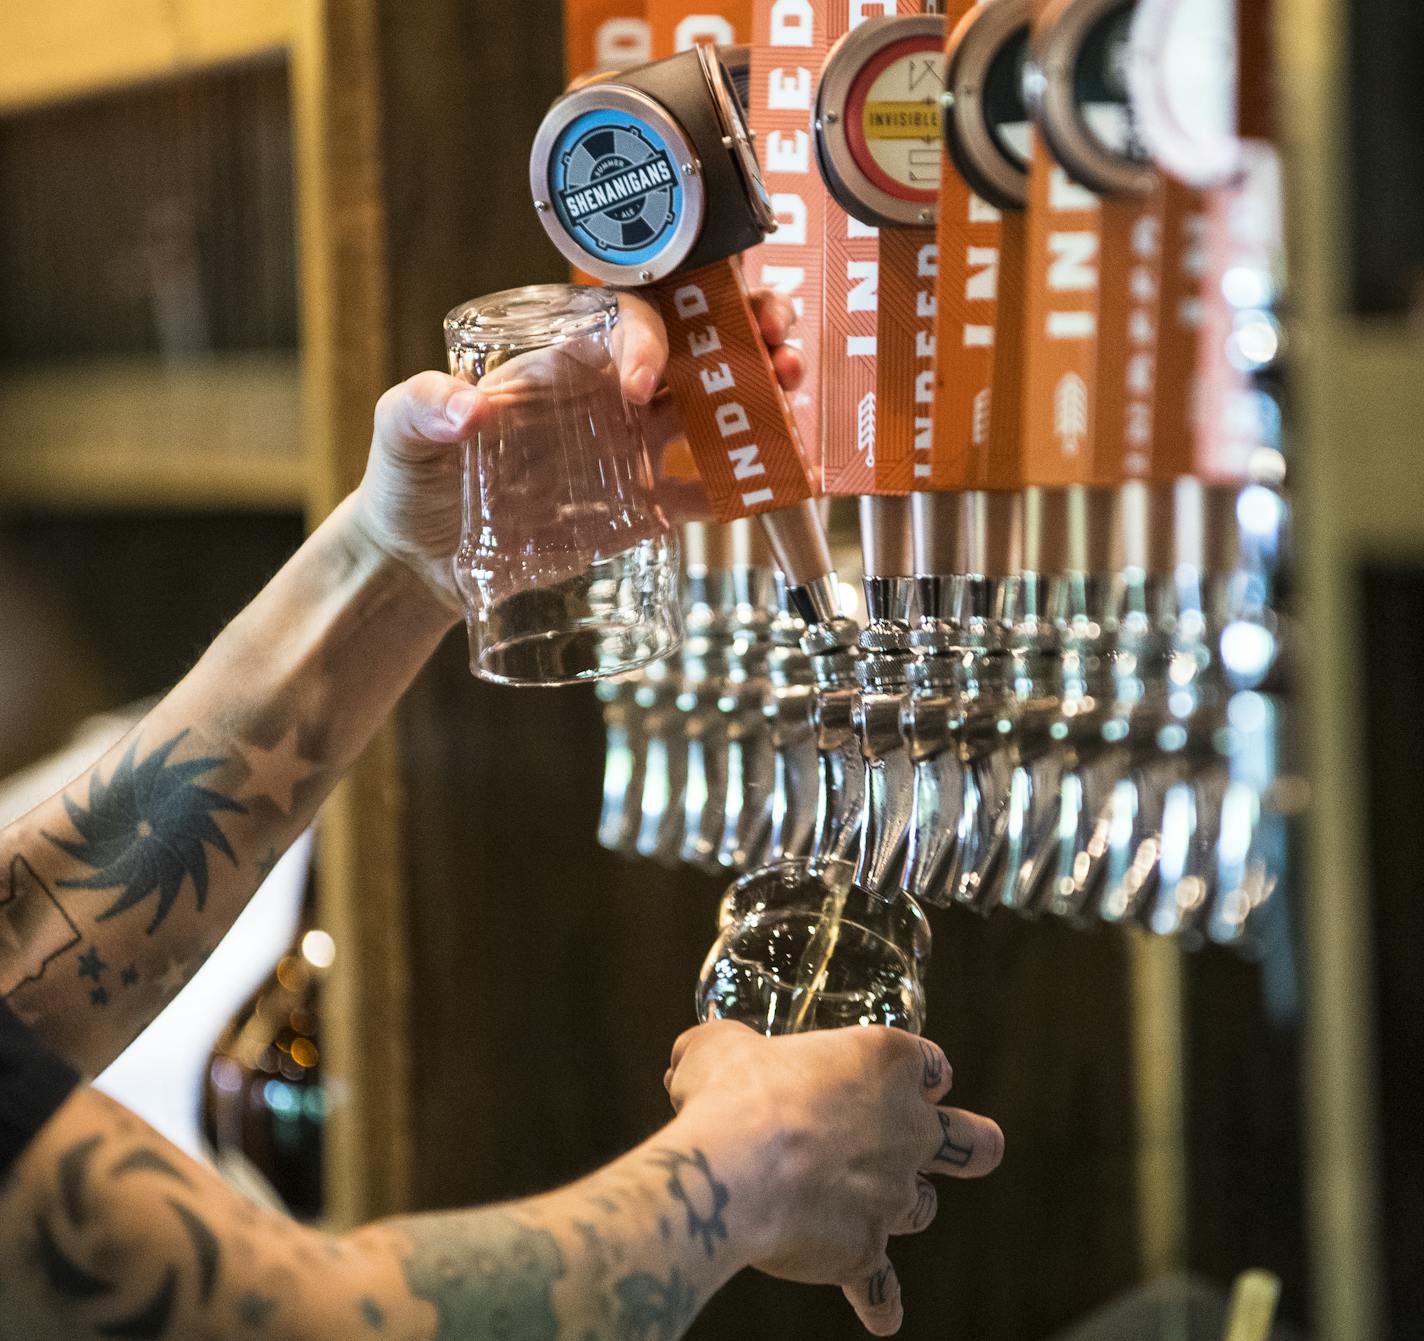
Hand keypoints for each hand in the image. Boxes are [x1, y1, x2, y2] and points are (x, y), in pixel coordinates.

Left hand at [349, 290, 803, 614]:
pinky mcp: (639, 505)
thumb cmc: (410, 480)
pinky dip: (741, 480)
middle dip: (738, 325)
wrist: (423, 560)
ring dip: (758, 387)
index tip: (645, 382)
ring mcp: (627, 449)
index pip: (619, 323)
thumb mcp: (399, 434)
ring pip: (710, 404)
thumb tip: (459, 412)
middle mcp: (602, 395)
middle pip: (688, 343)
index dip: (648, 336)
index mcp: (556, 363)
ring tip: (790, 384)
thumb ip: (418, 411)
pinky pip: (702, 487)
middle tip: (774, 333)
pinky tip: (775, 472)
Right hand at [665, 1021, 1003, 1336]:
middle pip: (970, 1141)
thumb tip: (703, 1054)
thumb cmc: (735, 1091)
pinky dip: (881, 1301)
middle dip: (974, 1145)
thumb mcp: (721, 1045)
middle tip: (976, 1146)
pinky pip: (883, 1288)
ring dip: (906, 1208)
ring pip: (924, 1209)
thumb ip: (727, 1047)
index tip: (910, 1076)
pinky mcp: (865, 1252)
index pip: (928, 1062)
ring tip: (880, 1211)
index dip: (922, 1071)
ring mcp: (891, 1195)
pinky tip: (881, 1315)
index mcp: (883, 1062)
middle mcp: (904, 1129)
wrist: (736, 1168)